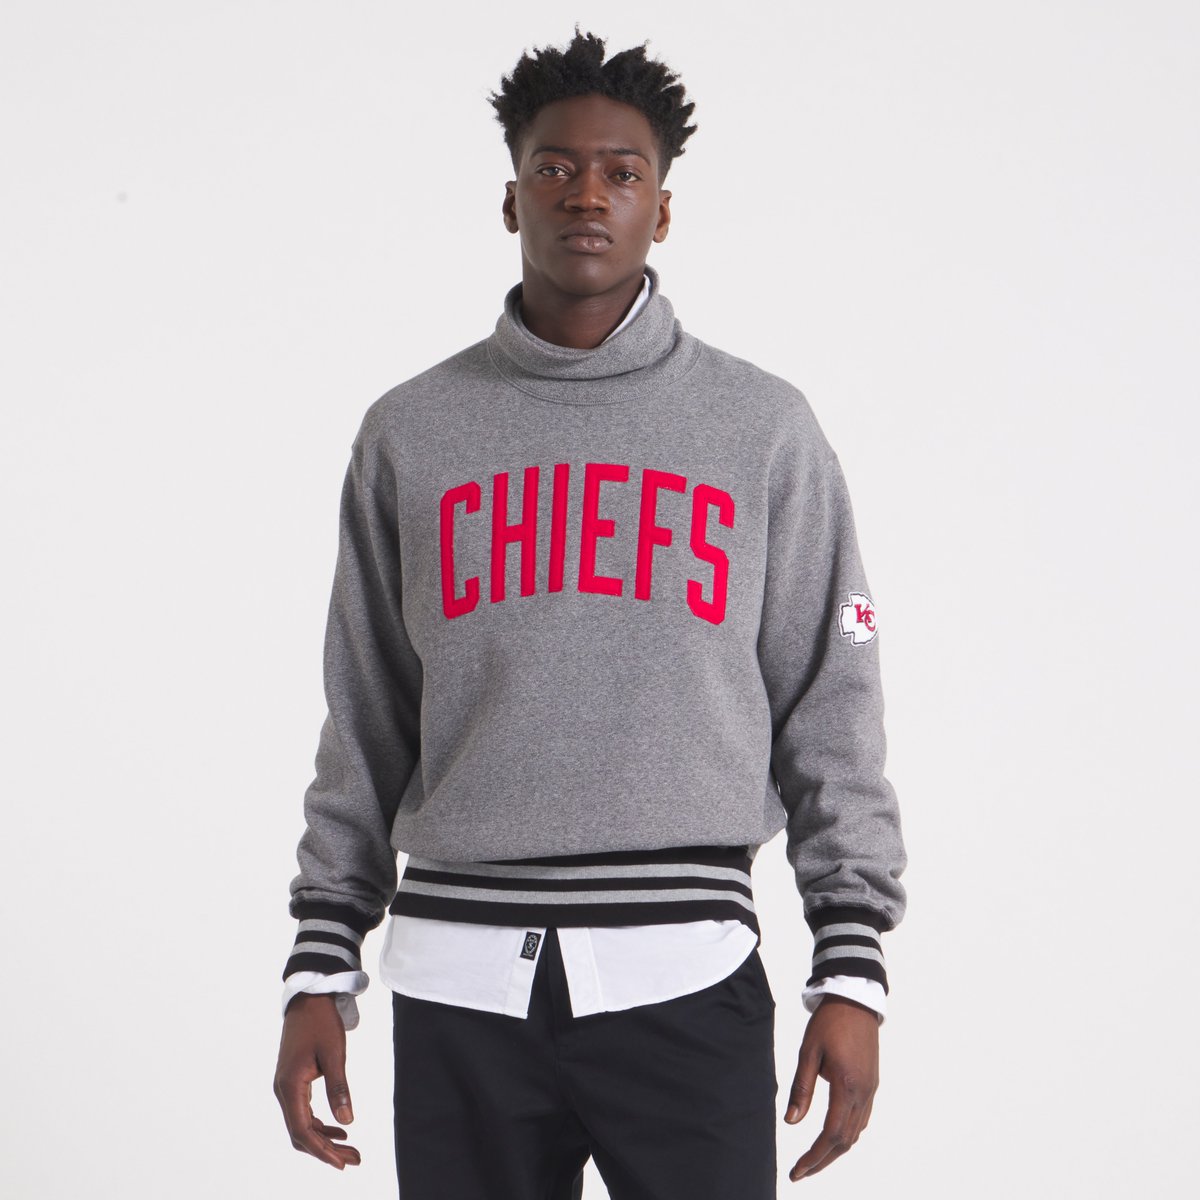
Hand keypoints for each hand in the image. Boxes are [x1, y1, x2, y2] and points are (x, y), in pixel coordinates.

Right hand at [274, 992, 361, 1169]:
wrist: (308, 999)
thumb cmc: (321, 1023)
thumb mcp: (334, 1054)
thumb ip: (339, 1088)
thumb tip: (347, 1122)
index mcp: (290, 1085)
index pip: (302, 1130)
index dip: (321, 1151)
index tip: (341, 1163)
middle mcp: (283, 1090)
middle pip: (301, 1133)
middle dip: (326, 1150)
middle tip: (354, 1159)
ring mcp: (286, 1086)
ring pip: (302, 1124)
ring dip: (324, 1139)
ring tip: (351, 1149)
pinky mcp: (293, 1081)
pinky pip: (303, 1112)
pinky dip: (319, 1124)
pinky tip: (339, 1128)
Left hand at [783, 994, 879, 1181]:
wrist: (855, 999)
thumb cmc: (829, 1022)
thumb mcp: (808, 1052)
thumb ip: (801, 1088)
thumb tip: (791, 1121)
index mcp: (847, 1086)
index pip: (831, 1134)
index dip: (814, 1157)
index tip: (797, 1171)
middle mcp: (863, 1093)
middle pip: (845, 1140)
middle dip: (823, 1160)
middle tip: (801, 1172)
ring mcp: (870, 1089)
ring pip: (856, 1132)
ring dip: (835, 1149)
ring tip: (814, 1159)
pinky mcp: (871, 1083)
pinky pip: (861, 1119)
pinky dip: (847, 1134)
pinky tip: (833, 1135)